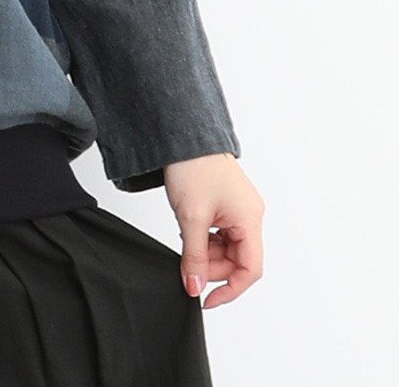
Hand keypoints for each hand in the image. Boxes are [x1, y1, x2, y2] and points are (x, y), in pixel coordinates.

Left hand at [162, 151, 263, 308]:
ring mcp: (240, 208)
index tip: (207, 299)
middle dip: (212, 268)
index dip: (229, 289)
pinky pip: (222, 233)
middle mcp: (250, 215)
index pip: (250, 269)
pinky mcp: (228, 202)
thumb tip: (194, 287)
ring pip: (228, 247)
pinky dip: (206, 239)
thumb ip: (194, 257)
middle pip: (238, 259)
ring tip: (187, 242)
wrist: (183, 135)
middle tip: (188, 267)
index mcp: (250, 219)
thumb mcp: (190, 218)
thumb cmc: (192, 167)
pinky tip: (191, 231)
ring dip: (208, 253)